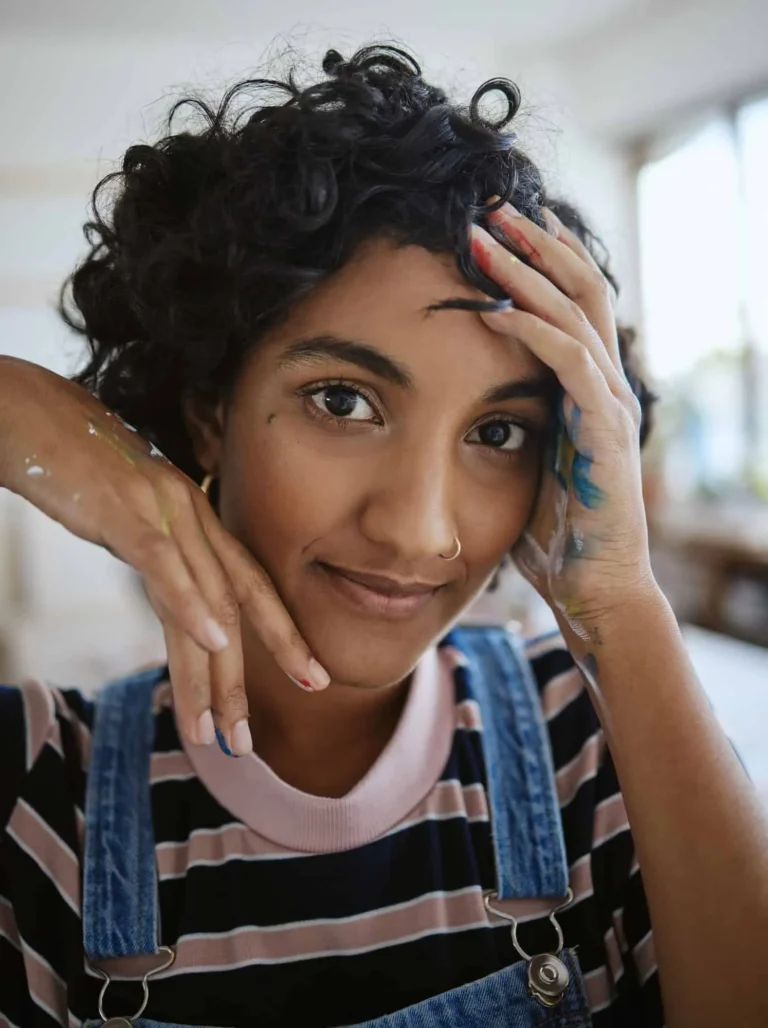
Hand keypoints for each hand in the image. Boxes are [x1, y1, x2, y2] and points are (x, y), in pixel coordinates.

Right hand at [0, 357, 328, 752]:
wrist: (32, 415)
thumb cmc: (76, 465)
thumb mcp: (128, 516)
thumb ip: (157, 551)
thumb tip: (170, 592)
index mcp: (196, 517)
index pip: (250, 585)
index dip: (282, 634)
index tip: (310, 677)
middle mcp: (192, 514)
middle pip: (238, 602)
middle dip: (252, 675)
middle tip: (254, 738)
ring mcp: (163, 509)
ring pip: (205, 599)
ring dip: (214, 673)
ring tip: (219, 732)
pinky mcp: (125, 509)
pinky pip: (163, 564)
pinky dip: (188, 606)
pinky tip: (211, 644)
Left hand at [470, 204, 655, 640]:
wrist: (595, 590)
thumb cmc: (556, 535)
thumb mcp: (524, 465)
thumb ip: (510, 428)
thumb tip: (467, 409)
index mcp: (587, 389)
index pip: (569, 303)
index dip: (537, 260)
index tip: (494, 225)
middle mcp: (606, 385)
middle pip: (579, 288)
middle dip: (535, 242)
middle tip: (489, 204)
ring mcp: (611, 405)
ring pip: (575, 314)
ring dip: (528, 271)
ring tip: (484, 233)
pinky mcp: (605, 433)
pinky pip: (570, 366)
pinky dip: (534, 332)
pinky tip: (495, 310)